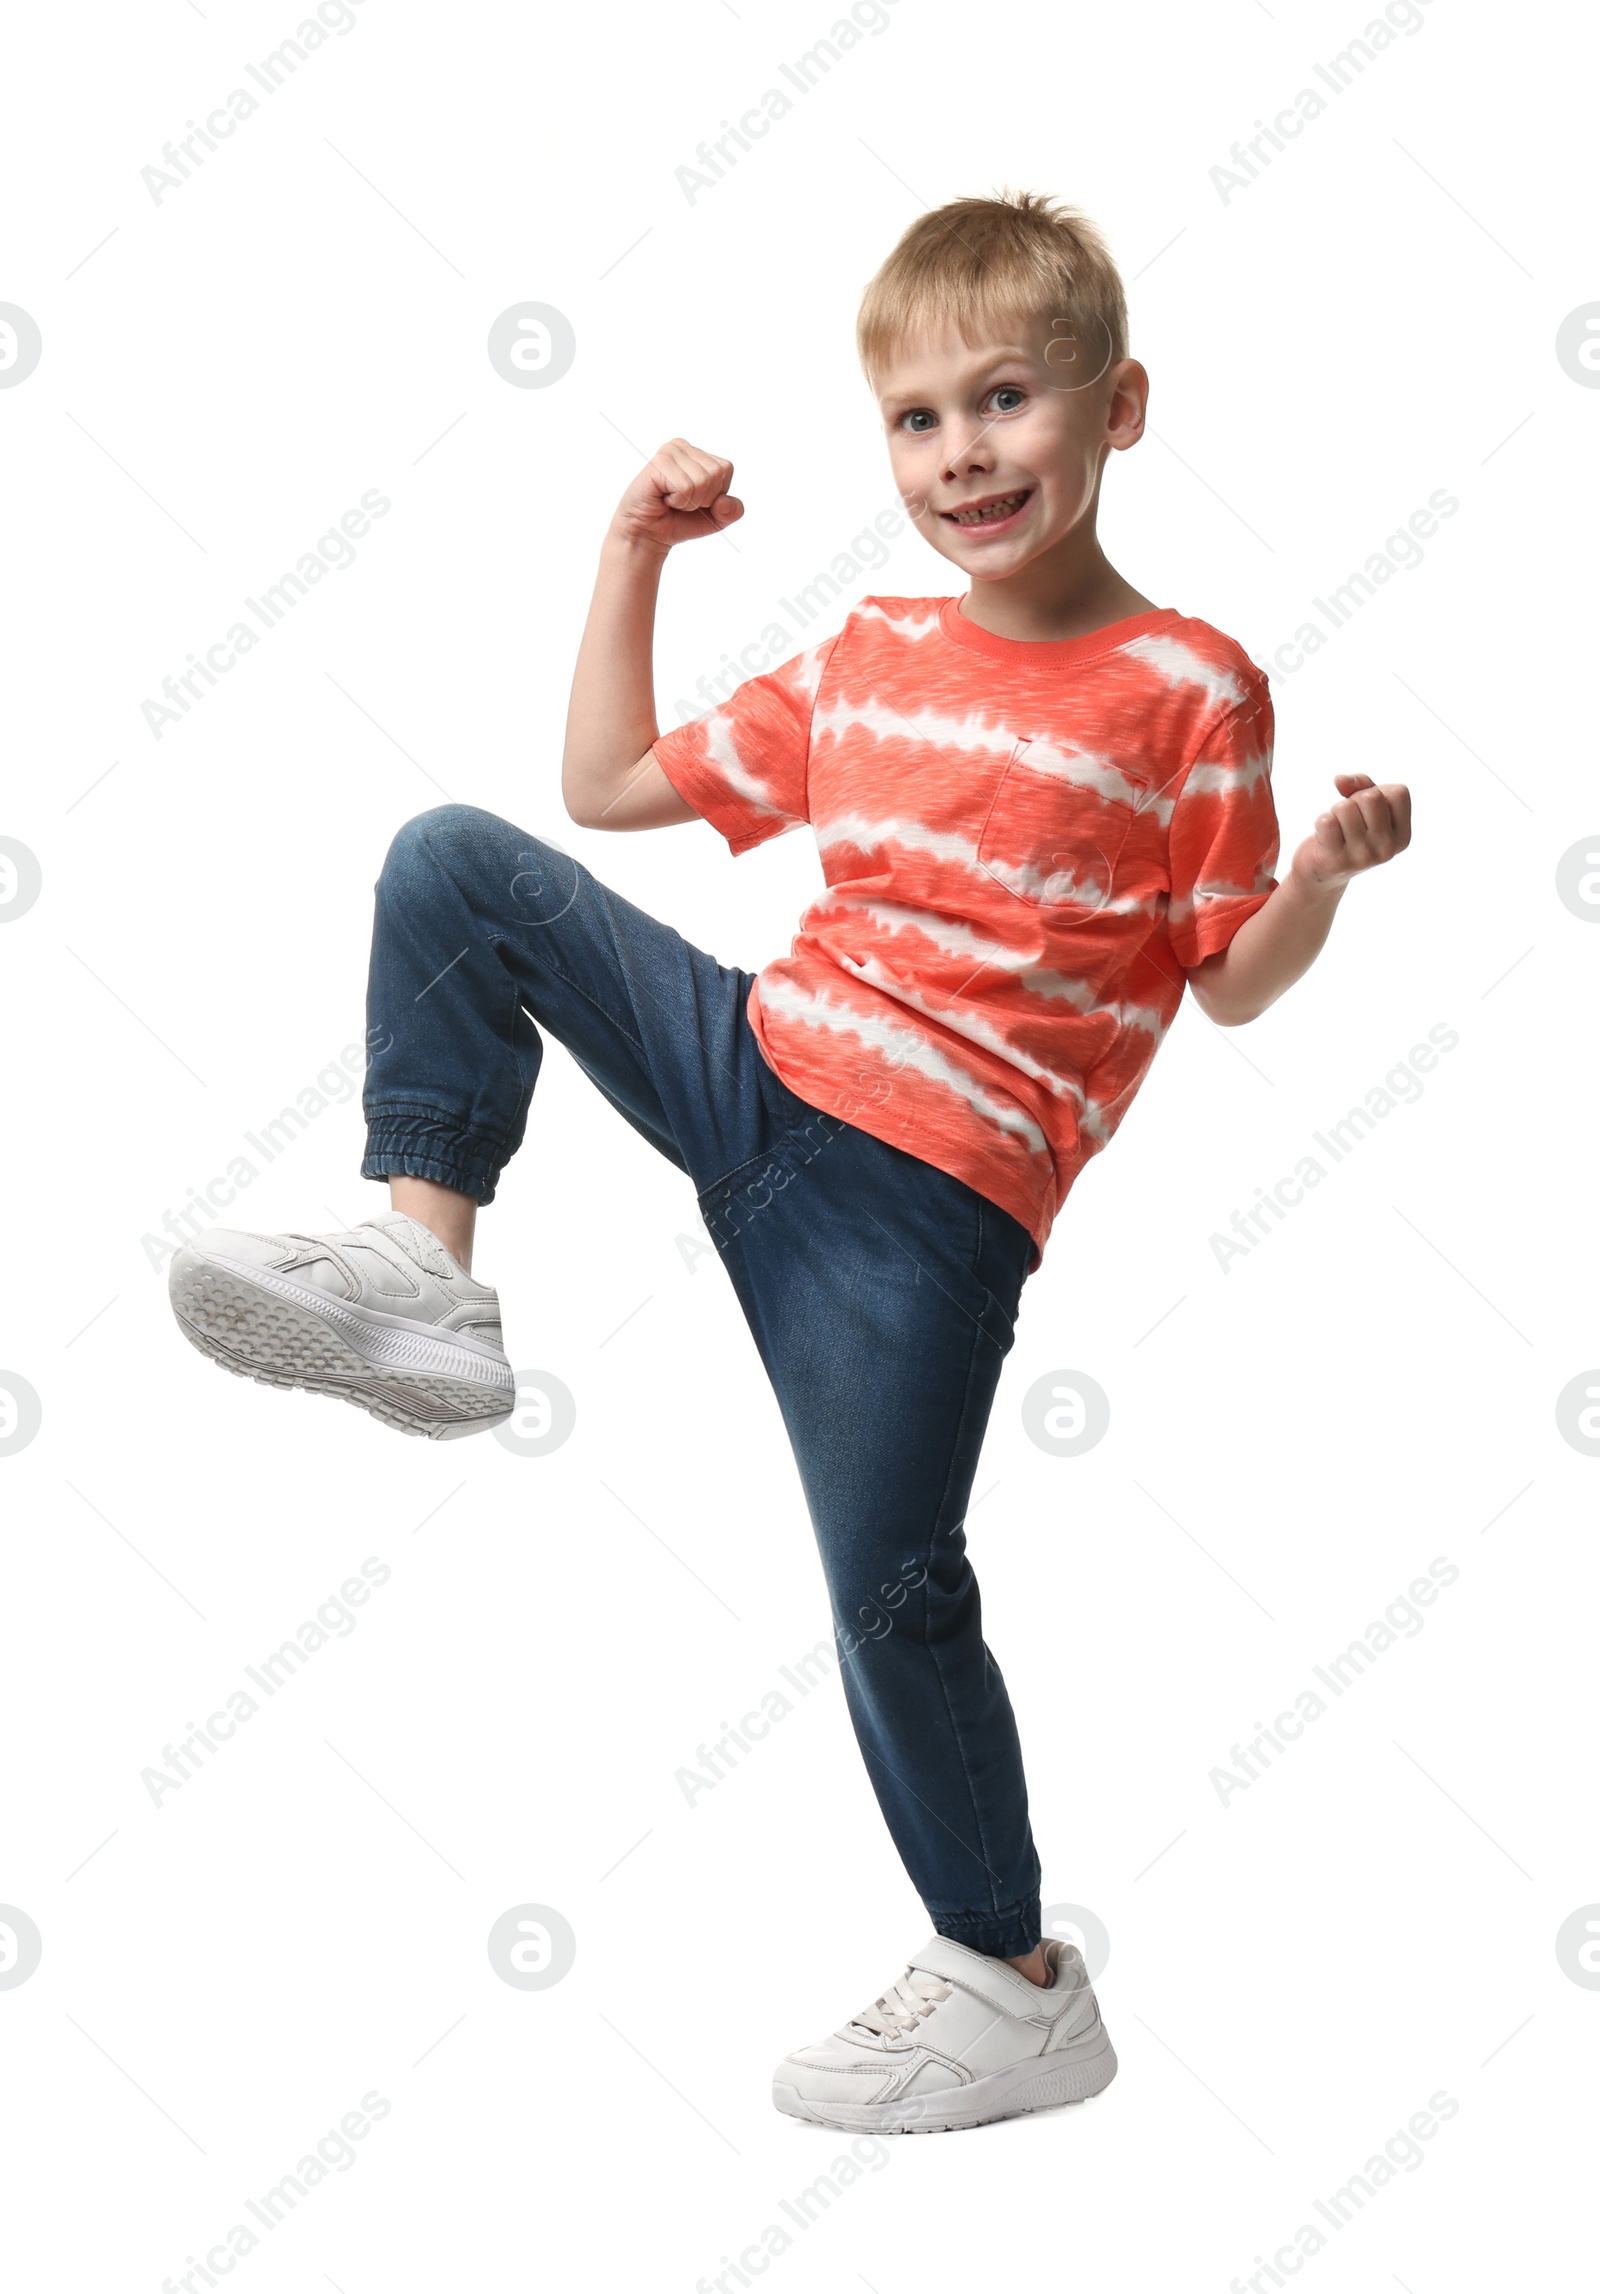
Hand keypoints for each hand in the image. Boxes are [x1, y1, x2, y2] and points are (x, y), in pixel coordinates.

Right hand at [610, 438, 743, 553]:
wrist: (648, 535)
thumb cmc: (679, 522)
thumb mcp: (716, 520)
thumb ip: (732, 511)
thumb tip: (724, 502)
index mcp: (697, 453)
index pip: (726, 468)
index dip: (715, 493)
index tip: (694, 499)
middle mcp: (683, 446)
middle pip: (716, 473)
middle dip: (703, 498)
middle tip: (681, 502)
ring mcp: (669, 452)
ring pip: (702, 480)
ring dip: (689, 502)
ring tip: (671, 500)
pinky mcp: (658, 463)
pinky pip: (686, 487)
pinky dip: (678, 502)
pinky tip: (663, 499)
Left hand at [1290, 773, 1411, 893]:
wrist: (1322, 871)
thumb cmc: (1348, 832)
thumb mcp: (1364, 806)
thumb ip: (1362, 784)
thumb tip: (1339, 780)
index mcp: (1402, 836)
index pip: (1399, 793)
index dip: (1378, 792)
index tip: (1368, 811)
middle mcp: (1387, 849)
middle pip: (1371, 797)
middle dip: (1354, 801)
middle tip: (1348, 821)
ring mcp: (1363, 857)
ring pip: (1345, 807)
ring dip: (1335, 812)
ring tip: (1336, 830)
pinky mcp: (1337, 861)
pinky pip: (1326, 821)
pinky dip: (1321, 822)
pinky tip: (1325, 838)